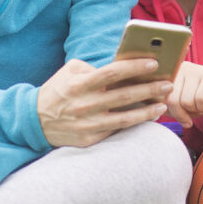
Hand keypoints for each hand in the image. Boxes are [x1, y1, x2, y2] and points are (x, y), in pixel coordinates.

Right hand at [37, 58, 172, 147]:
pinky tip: (147, 117)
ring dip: (148, 111)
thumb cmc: (57, 91)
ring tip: (163, 104)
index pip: (112, 73)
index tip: (154, 64)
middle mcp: (86, 104)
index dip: (134, 67)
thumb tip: (120, 66)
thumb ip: (92, 67)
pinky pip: (117, 130)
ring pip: (125, 118)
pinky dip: (134, 123)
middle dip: (150, 89)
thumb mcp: (69, 71)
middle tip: (168, 84)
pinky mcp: (90, 139)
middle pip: (125, 96)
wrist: (34, 121)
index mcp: (80, 84)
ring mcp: (88, 124)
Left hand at [165, 62, 202, 126]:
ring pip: (187, 102)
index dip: (167, 110)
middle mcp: (180, 67)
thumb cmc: (194, 102)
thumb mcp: (175, 104)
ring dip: (195, 110)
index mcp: (168, 72)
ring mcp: (196, 69)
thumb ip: (162, 105)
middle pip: (172, 100)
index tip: (175, 115)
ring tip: (199, 105)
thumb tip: (155, 111)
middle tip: (189, 113)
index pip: (159, 96)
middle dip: (181, 114)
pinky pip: (201, 100)